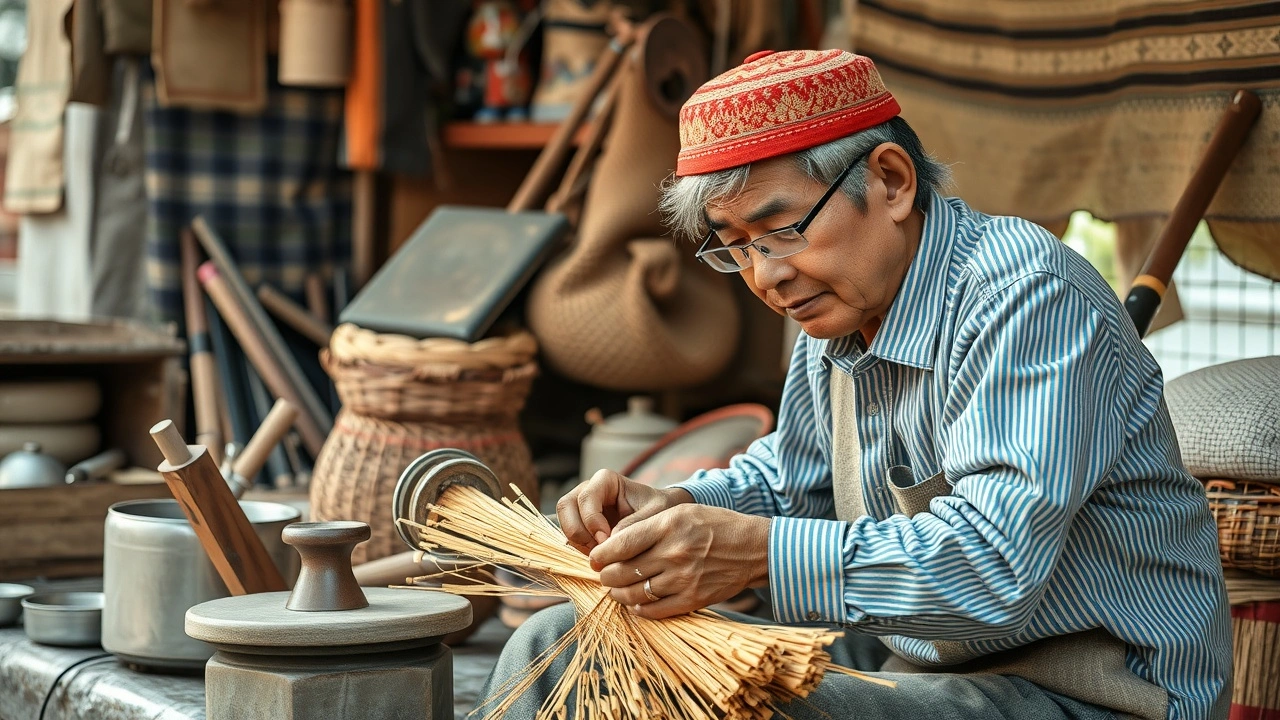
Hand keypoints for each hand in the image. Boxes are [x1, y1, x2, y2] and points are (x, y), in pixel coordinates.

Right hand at [557, 469, 692, 554]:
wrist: (662, 516)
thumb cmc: (660, 509)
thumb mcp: (654, 515)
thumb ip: (634, 525)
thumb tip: (609, 541)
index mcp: (606, 480)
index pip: (586, 497)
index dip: (592, 520)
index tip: (607, 539)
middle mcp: (589, 490)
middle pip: (566, 506)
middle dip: (579, 532)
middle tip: (599, 551)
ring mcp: (582, 507)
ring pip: (564, 521)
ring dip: (578, 542)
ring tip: (601, 556)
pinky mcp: (581, 524)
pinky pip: (570, 535)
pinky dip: (580, 548)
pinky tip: (600, 556)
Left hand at [590, 504, 770, 618]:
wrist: (752, 549)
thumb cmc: (713, 525)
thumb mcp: (680, 513)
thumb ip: (646, 526)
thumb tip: (610, 543)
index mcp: (669, 526)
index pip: (620, 544)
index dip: (600, 555)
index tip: (594, 558)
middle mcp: (675, 553)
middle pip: (622, 571)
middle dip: (605, 575)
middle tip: (603, 574)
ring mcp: (684, 579)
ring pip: (634, 593)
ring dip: (618, 593)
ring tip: (616, 588)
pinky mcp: (693, 600)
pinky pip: (654, 611)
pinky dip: (639, 608)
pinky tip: (636, 601)